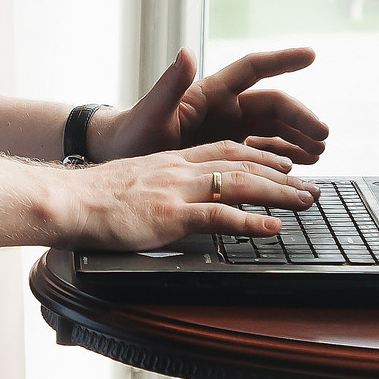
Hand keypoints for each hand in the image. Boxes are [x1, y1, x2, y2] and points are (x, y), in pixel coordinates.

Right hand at [53, 140, 317, 250]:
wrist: (66, 201)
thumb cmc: (92, 199)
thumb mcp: (133, 182)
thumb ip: (158, 186)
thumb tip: (170, 203)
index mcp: (172, 160)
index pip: (226, 149)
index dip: (260, 154)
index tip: (284, 163)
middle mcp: (180, 170)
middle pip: (243, 163)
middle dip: (282, 174)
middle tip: (311, 186)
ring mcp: (177, 191)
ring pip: (241, 184)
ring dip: (279, 194)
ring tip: (306, 202)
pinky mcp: (171, 215)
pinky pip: (219, 216)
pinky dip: (249, 222)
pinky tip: (272, 228)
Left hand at [91, 47, 328, 165]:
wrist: (119, 158)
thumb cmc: (132, 133)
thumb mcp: (151, 112)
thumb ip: (170, 84)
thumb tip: (186, 51)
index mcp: (210, 93)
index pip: (253, 69)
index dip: (282, 61)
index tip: (310, 55)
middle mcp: (224, 108)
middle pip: (272, 106)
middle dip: (300, 118)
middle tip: (323, 135)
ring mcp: (227, 130)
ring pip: (273, 129)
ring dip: (297, 139)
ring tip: (319, 153)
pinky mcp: (225, 152)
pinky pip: (262, 151)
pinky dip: (282, 157)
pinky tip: (299, 167)